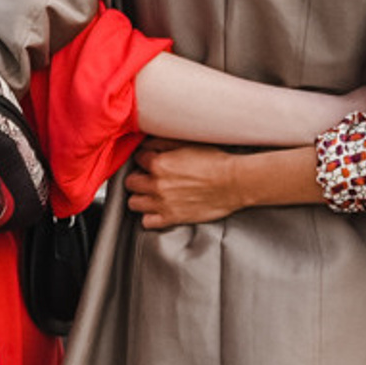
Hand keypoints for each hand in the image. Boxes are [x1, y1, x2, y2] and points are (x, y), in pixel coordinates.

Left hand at [125, 143, 254, 229]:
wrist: (234, 182)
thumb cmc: (216, 162)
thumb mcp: (188, 143)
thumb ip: (163, 142)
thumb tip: (147, 144)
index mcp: (159, 164)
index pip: (137, 159)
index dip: (145, 159)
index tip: (150, 160)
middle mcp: (157, 184)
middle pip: (131, 182)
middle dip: (138, 178)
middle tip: (148, 177)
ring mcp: (163, 203)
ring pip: (134, 202)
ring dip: (140, 197)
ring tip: (150, 193)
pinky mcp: (172, 218)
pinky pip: (147, 222)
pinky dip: (149, 216)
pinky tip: (157, 209)